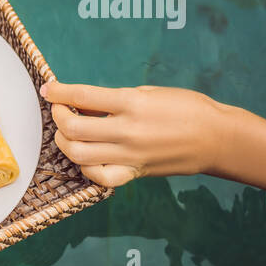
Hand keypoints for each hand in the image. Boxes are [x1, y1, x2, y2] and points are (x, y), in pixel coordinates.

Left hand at [40, 82, 225, 187]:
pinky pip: (99, 177)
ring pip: (79, 154)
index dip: (59, 92)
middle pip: (73, 128)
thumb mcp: (148, 93)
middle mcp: (127, 130)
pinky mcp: (135, 172)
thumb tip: (80, 101)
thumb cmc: (186, 109)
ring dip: (64, 141)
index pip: (82, 96)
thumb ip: (113, 99)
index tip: (48, 89)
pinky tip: (85, 155)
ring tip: (67, 131)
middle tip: (59, 110)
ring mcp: (130, 155)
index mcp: (132, 103)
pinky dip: (84, 167)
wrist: (217, 138)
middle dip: (58, 117)